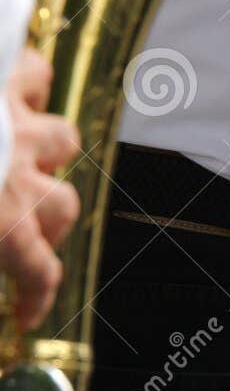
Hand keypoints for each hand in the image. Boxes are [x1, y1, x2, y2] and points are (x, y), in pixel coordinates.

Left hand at [0, 49, 79, 331]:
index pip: (39, 274)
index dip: (38, 299)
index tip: (25, 316)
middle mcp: (16, 174)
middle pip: (63, 208)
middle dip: (50, 227)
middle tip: (25, 235)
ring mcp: (13, 120)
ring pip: (62, 139)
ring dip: (49, 154)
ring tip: (27, 157)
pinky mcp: (0, 74)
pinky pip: (35, 74)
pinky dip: (29, 84)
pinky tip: (12, 91)